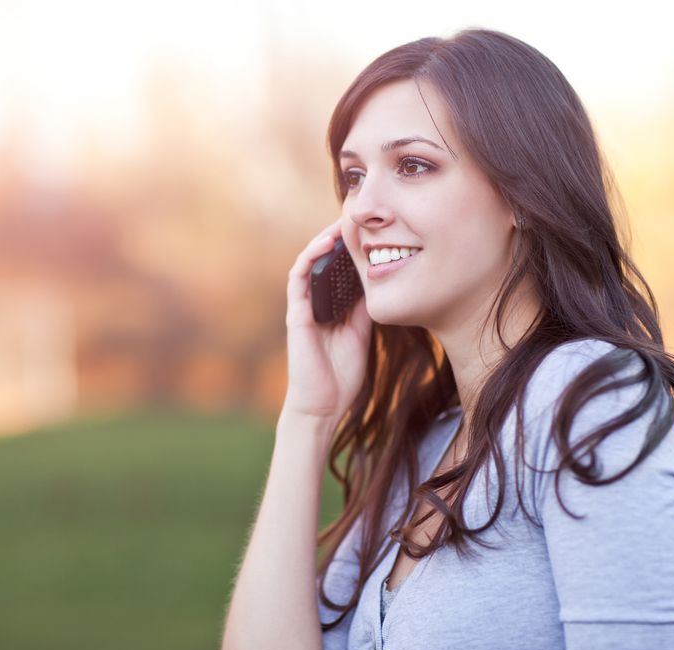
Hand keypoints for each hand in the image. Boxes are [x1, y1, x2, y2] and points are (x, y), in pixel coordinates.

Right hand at [281, 219, 371, 424]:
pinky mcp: (296, 315)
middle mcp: (313, 304)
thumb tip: (378, 283)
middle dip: (337, 240)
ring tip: (340, 224)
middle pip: (323, 263)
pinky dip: (310, 259)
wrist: (323, 407)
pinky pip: (298, 279)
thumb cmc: (340, 377)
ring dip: (322, 242)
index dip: (349, 250)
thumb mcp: (360, 335)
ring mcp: (302, 308)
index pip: (337, 271)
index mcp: (329, 309)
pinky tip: (325, 245)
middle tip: (356, 218)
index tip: (368, 231)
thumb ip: (363, 309)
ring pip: (309, 265)